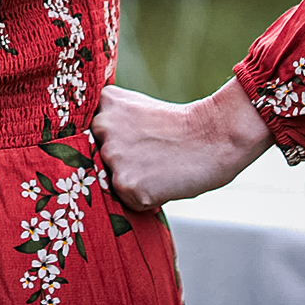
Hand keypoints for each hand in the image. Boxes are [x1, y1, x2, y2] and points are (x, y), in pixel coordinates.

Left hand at [91, 79, 273, 212]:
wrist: (215, 137)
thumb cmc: (179, 126)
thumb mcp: (137, 108)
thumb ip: (112, 121)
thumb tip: (89, 146)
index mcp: (105, 103)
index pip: (91, 133)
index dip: (115, 141)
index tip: (139, 137)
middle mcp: (102, 127)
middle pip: (98, 158)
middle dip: (121, 161)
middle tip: (152, 153)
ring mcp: (112, 156)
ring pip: (112, 180)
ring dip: (133, 179)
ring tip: (159, 165)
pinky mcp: (125, 184)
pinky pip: (128, 200)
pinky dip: (145, 198)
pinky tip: (163, 180)